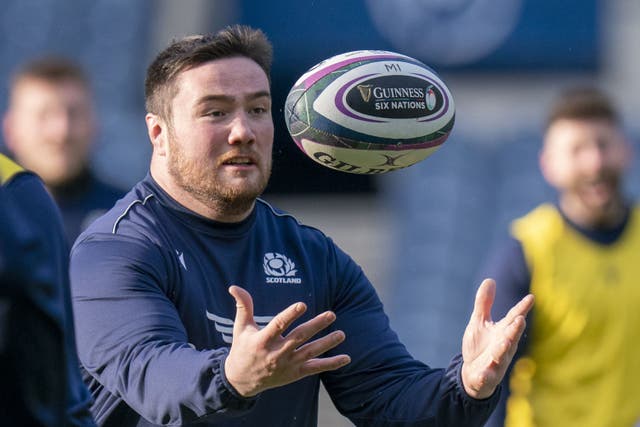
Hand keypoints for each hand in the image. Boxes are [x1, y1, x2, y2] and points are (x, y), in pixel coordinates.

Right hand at [224, 285, 350, 396]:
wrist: (241, 380)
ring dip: (327, 343)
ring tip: (341, 334)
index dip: (290, 315)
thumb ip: (243, 306)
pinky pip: (315, 368)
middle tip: (331, 314)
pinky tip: (346, 358)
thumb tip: (234, 286)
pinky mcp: (295, 373)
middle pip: (299, 337)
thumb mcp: (240, 327)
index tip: (302, 305)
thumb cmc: (242, 348)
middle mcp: (276, 353)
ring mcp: (287, 364)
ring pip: (310, 352)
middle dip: (316, 326)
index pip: (278, 325)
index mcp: (263, 340)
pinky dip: (331, 364)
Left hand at [461, 278, 533, 398]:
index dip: (522, 308)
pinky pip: (487, 376)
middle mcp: (503, 346)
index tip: (531, 297)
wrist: (473, 373)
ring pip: (502, 355)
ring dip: (504, 348)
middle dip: (516, 329)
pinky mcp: (486, 375)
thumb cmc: (481, 346)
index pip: (513, 318)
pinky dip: (486, 374)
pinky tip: (484, 372)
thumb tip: (490, 280)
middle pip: (511, 336)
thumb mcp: (479, 321)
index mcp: (502, 332)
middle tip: (521, 319)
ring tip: (505, 340)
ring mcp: (496, 362)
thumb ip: (484, 303)